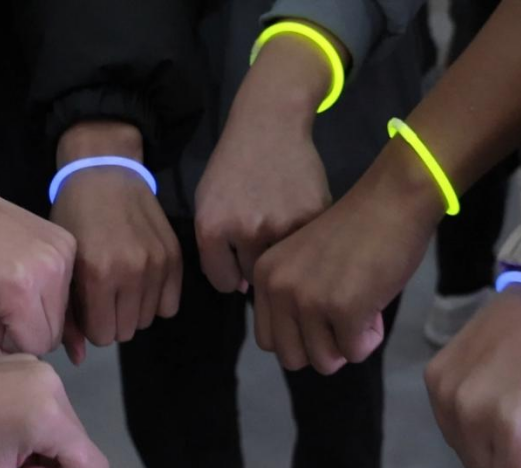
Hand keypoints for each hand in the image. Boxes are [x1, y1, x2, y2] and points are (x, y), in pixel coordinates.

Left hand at [0, 98, 76, 358]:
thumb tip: (24, 366)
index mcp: (19, 290)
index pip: (38, 347)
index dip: (10, 344)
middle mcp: (52, 270)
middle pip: (56, 331)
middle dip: (27, 329)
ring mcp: (64, 252)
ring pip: (65, 311)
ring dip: (39, 311)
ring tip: (8, 291)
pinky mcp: (69, 241)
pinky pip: (68, 286)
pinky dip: (48, 290)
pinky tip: (23, 276)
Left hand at [0, 343, 109, 467]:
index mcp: (51, 416)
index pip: (93, 467)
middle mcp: (57, 386)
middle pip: (79, 445)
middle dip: (48, 463)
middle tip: (4, 461)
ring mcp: (44, 369)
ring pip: (66, 427)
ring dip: (41, 443)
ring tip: (0, 440)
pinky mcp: (31, 362)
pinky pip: (50, 404)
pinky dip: (33, 420)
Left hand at [51, 121, 180, 362]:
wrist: (105, 173)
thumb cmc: (74, 217)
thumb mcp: (62, 262)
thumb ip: (68, 312)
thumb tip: (78, 360)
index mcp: (97, 274)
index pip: (102, 335)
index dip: (92, 326)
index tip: (87, 309)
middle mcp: (131, 271)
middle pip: (126, 331)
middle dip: (112, 320)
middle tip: (103, 298)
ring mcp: (157, 264)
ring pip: (148, 320)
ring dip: (133, 311)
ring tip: (121, 286)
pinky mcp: (175, 257)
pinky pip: (170, 306)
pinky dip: (156, 300)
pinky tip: (142, 282)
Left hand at [195, 34, 335, 292]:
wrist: (269, 124)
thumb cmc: (232, 165)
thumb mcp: (207, 203)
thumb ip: (216, 248)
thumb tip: (243, 289)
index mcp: (213, 228)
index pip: (223, 282)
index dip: (230, 275)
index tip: (238, 262)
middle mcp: (246, 230)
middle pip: (254, 276)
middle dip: (256, 263)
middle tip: (261, 238)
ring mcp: (283, 224)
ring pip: (283, 264)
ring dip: (281, 253)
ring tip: (278, 227)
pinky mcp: (313, 216)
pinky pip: (307, 246)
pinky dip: (304, 238)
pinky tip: (295, 214)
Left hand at [252, 142, 444, 373]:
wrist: (393, 200)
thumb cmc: (357, 230)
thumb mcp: (304, 262)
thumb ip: (291, 297)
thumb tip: (301, 349)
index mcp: (265, 275)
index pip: (269, 340)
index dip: (301, 336)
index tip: (324, 312)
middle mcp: (279, 288)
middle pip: (292, 359)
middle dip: (323, 349)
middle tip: (345, 318)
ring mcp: (309, 300)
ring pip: (324, 362)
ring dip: (349, 343)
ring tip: (362, 306)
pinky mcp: (343, 310)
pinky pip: (355, 352)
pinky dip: (371, 337)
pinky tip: (376, 303)